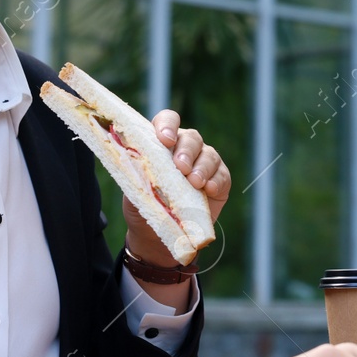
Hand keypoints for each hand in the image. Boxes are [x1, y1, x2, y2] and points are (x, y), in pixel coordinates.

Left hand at [122, 109, 230, 269]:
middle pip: (192, 138)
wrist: (156, 236)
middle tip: (181, 167)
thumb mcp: (134, 190)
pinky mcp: (219, 181)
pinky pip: (222, 175)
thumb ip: (138, 174)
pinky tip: (208, 189)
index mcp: (163, 143)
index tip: (165, 140)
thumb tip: (138, 163)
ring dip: (202, 168)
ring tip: (195, 182)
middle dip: (187, 151)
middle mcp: (185, 148)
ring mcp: (205, 163)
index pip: (167, 121)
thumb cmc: (144, 206)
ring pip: (209, 155)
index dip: (168, 125)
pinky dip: (216, 181)